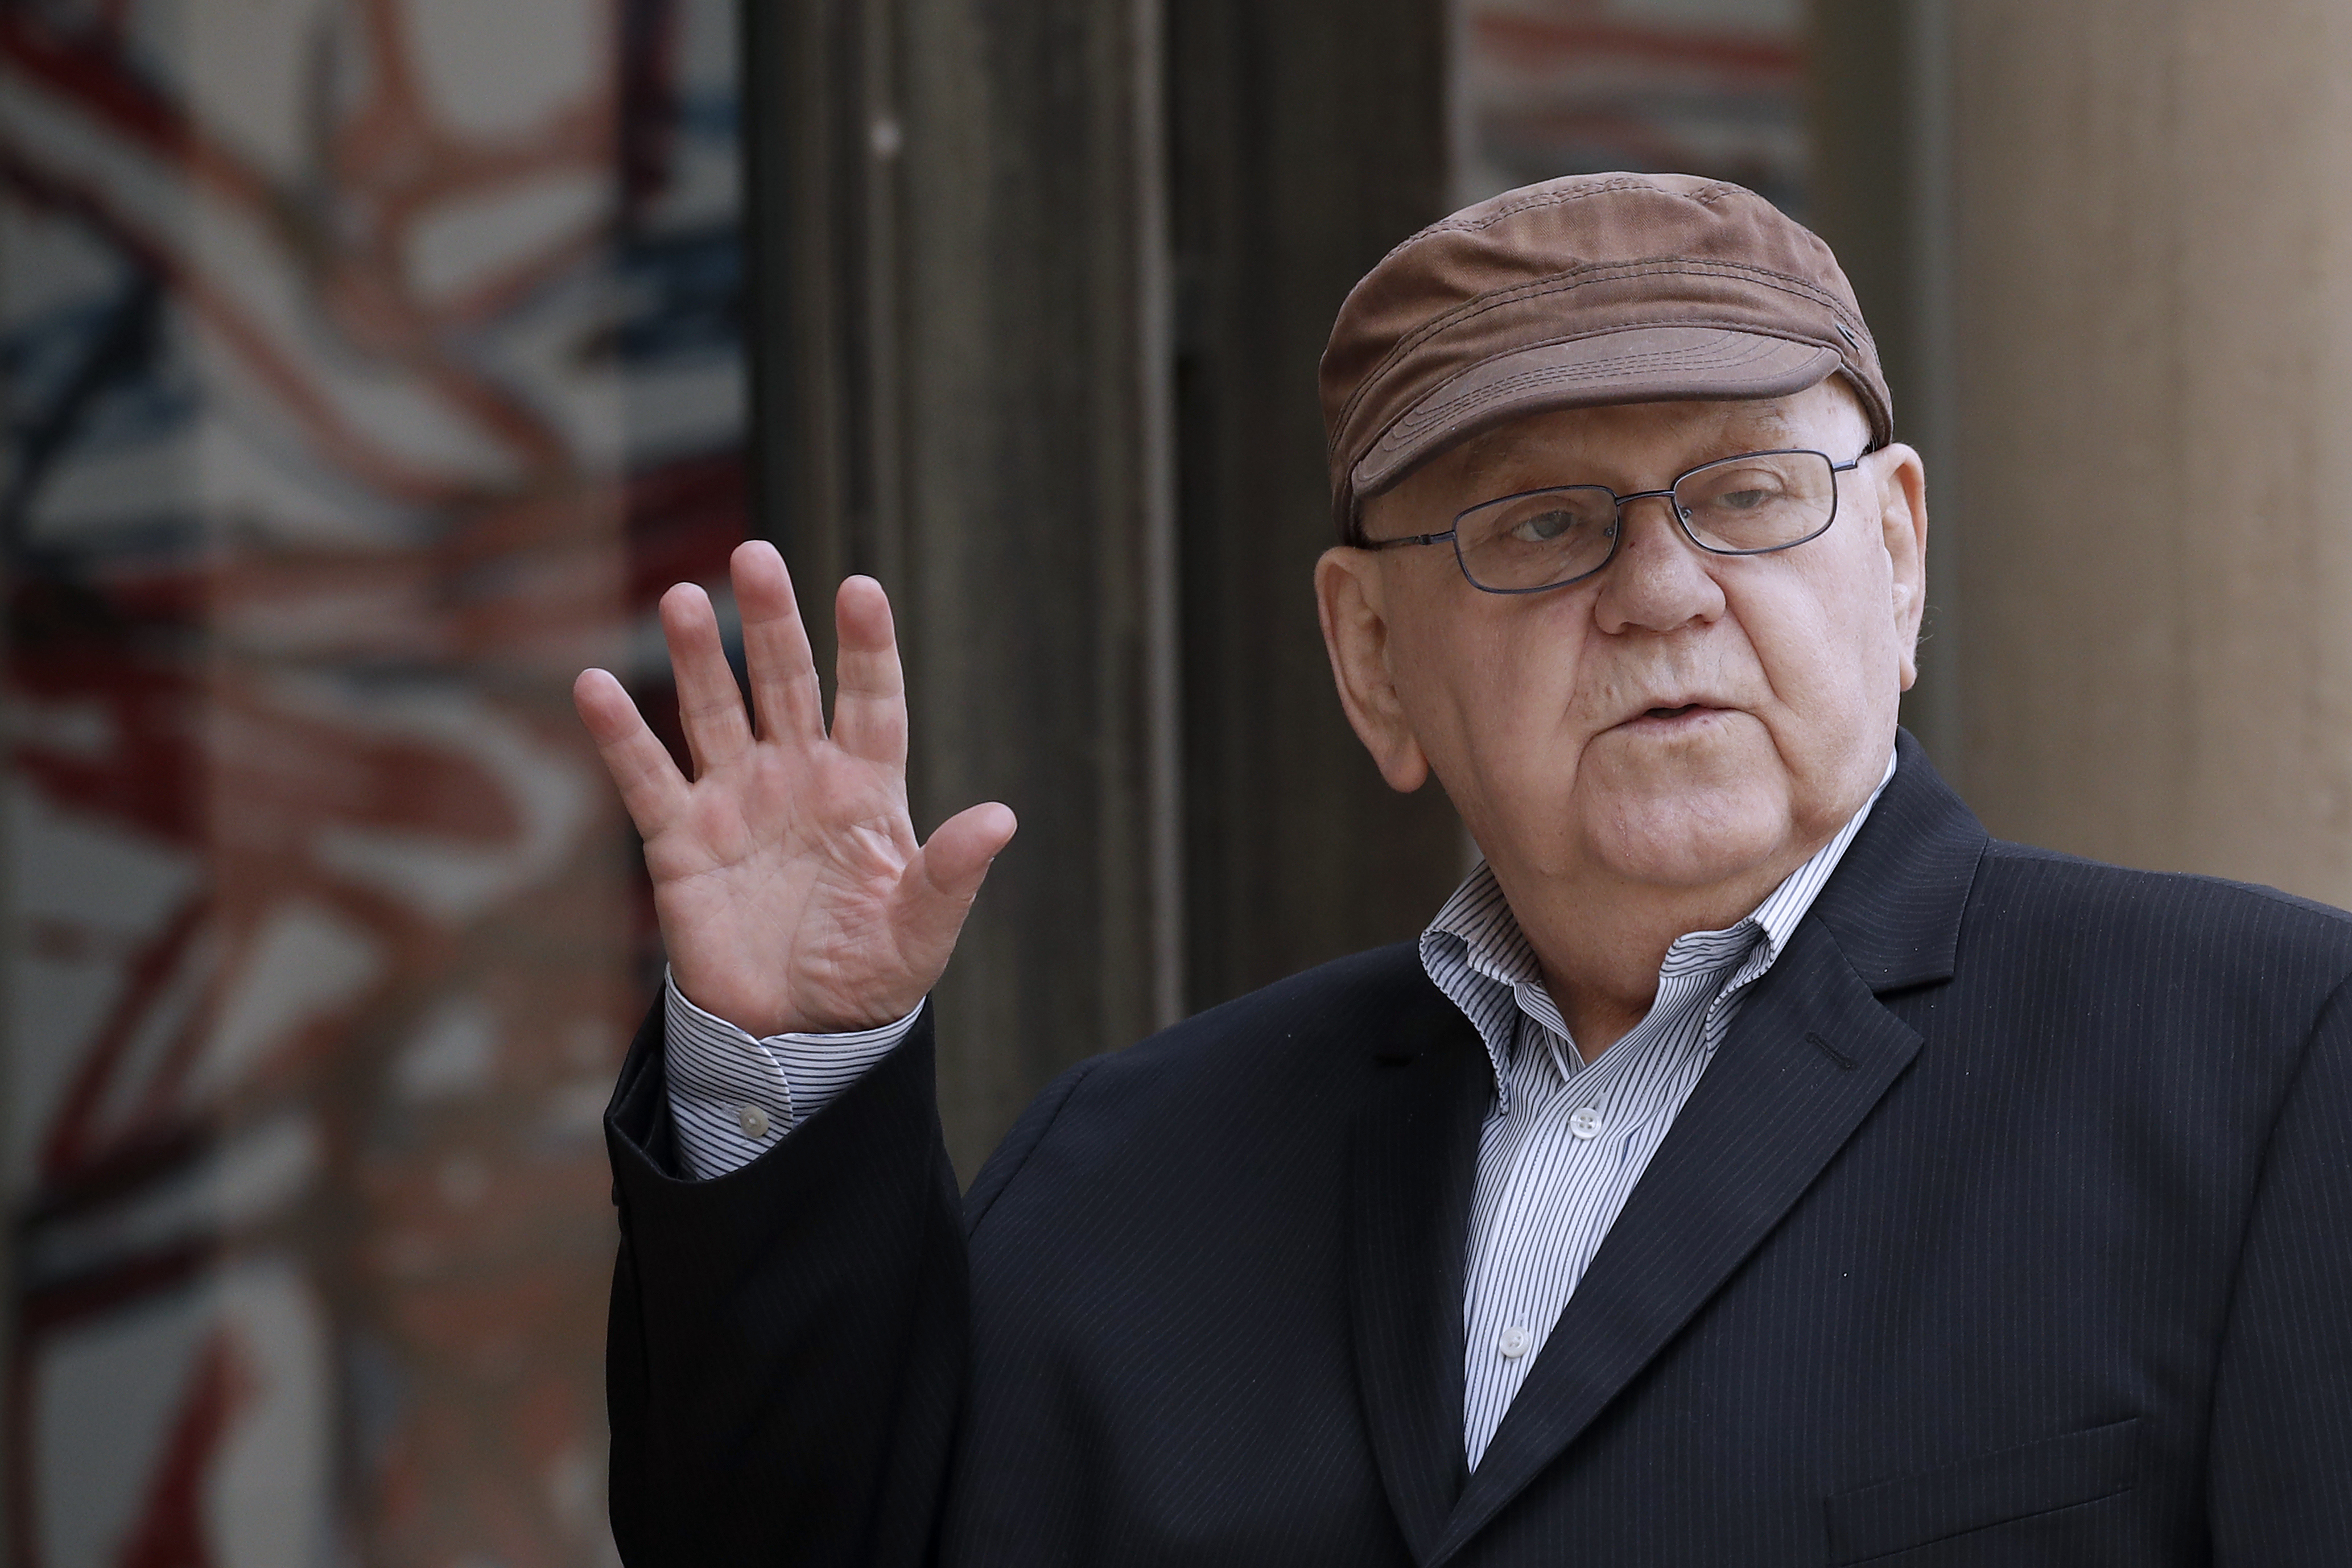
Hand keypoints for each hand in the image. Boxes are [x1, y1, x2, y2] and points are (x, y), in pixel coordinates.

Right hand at [573, 541, 1016, 1034]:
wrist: (795, 1034)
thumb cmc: (869, 977)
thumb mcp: (921, 932)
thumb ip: (951, 874)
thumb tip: (1000, 819)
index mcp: (865, 788)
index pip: (870, 700)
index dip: (866, 646)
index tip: (860, 588)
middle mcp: (799, 777)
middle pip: (785, 683)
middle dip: (771, 622)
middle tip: (756, 555)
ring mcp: (737, 801)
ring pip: (715, 711)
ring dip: (700, 657)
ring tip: (684, 598)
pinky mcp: (681, 840)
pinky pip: (647, 778)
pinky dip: (621, 734)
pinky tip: (594, 685)